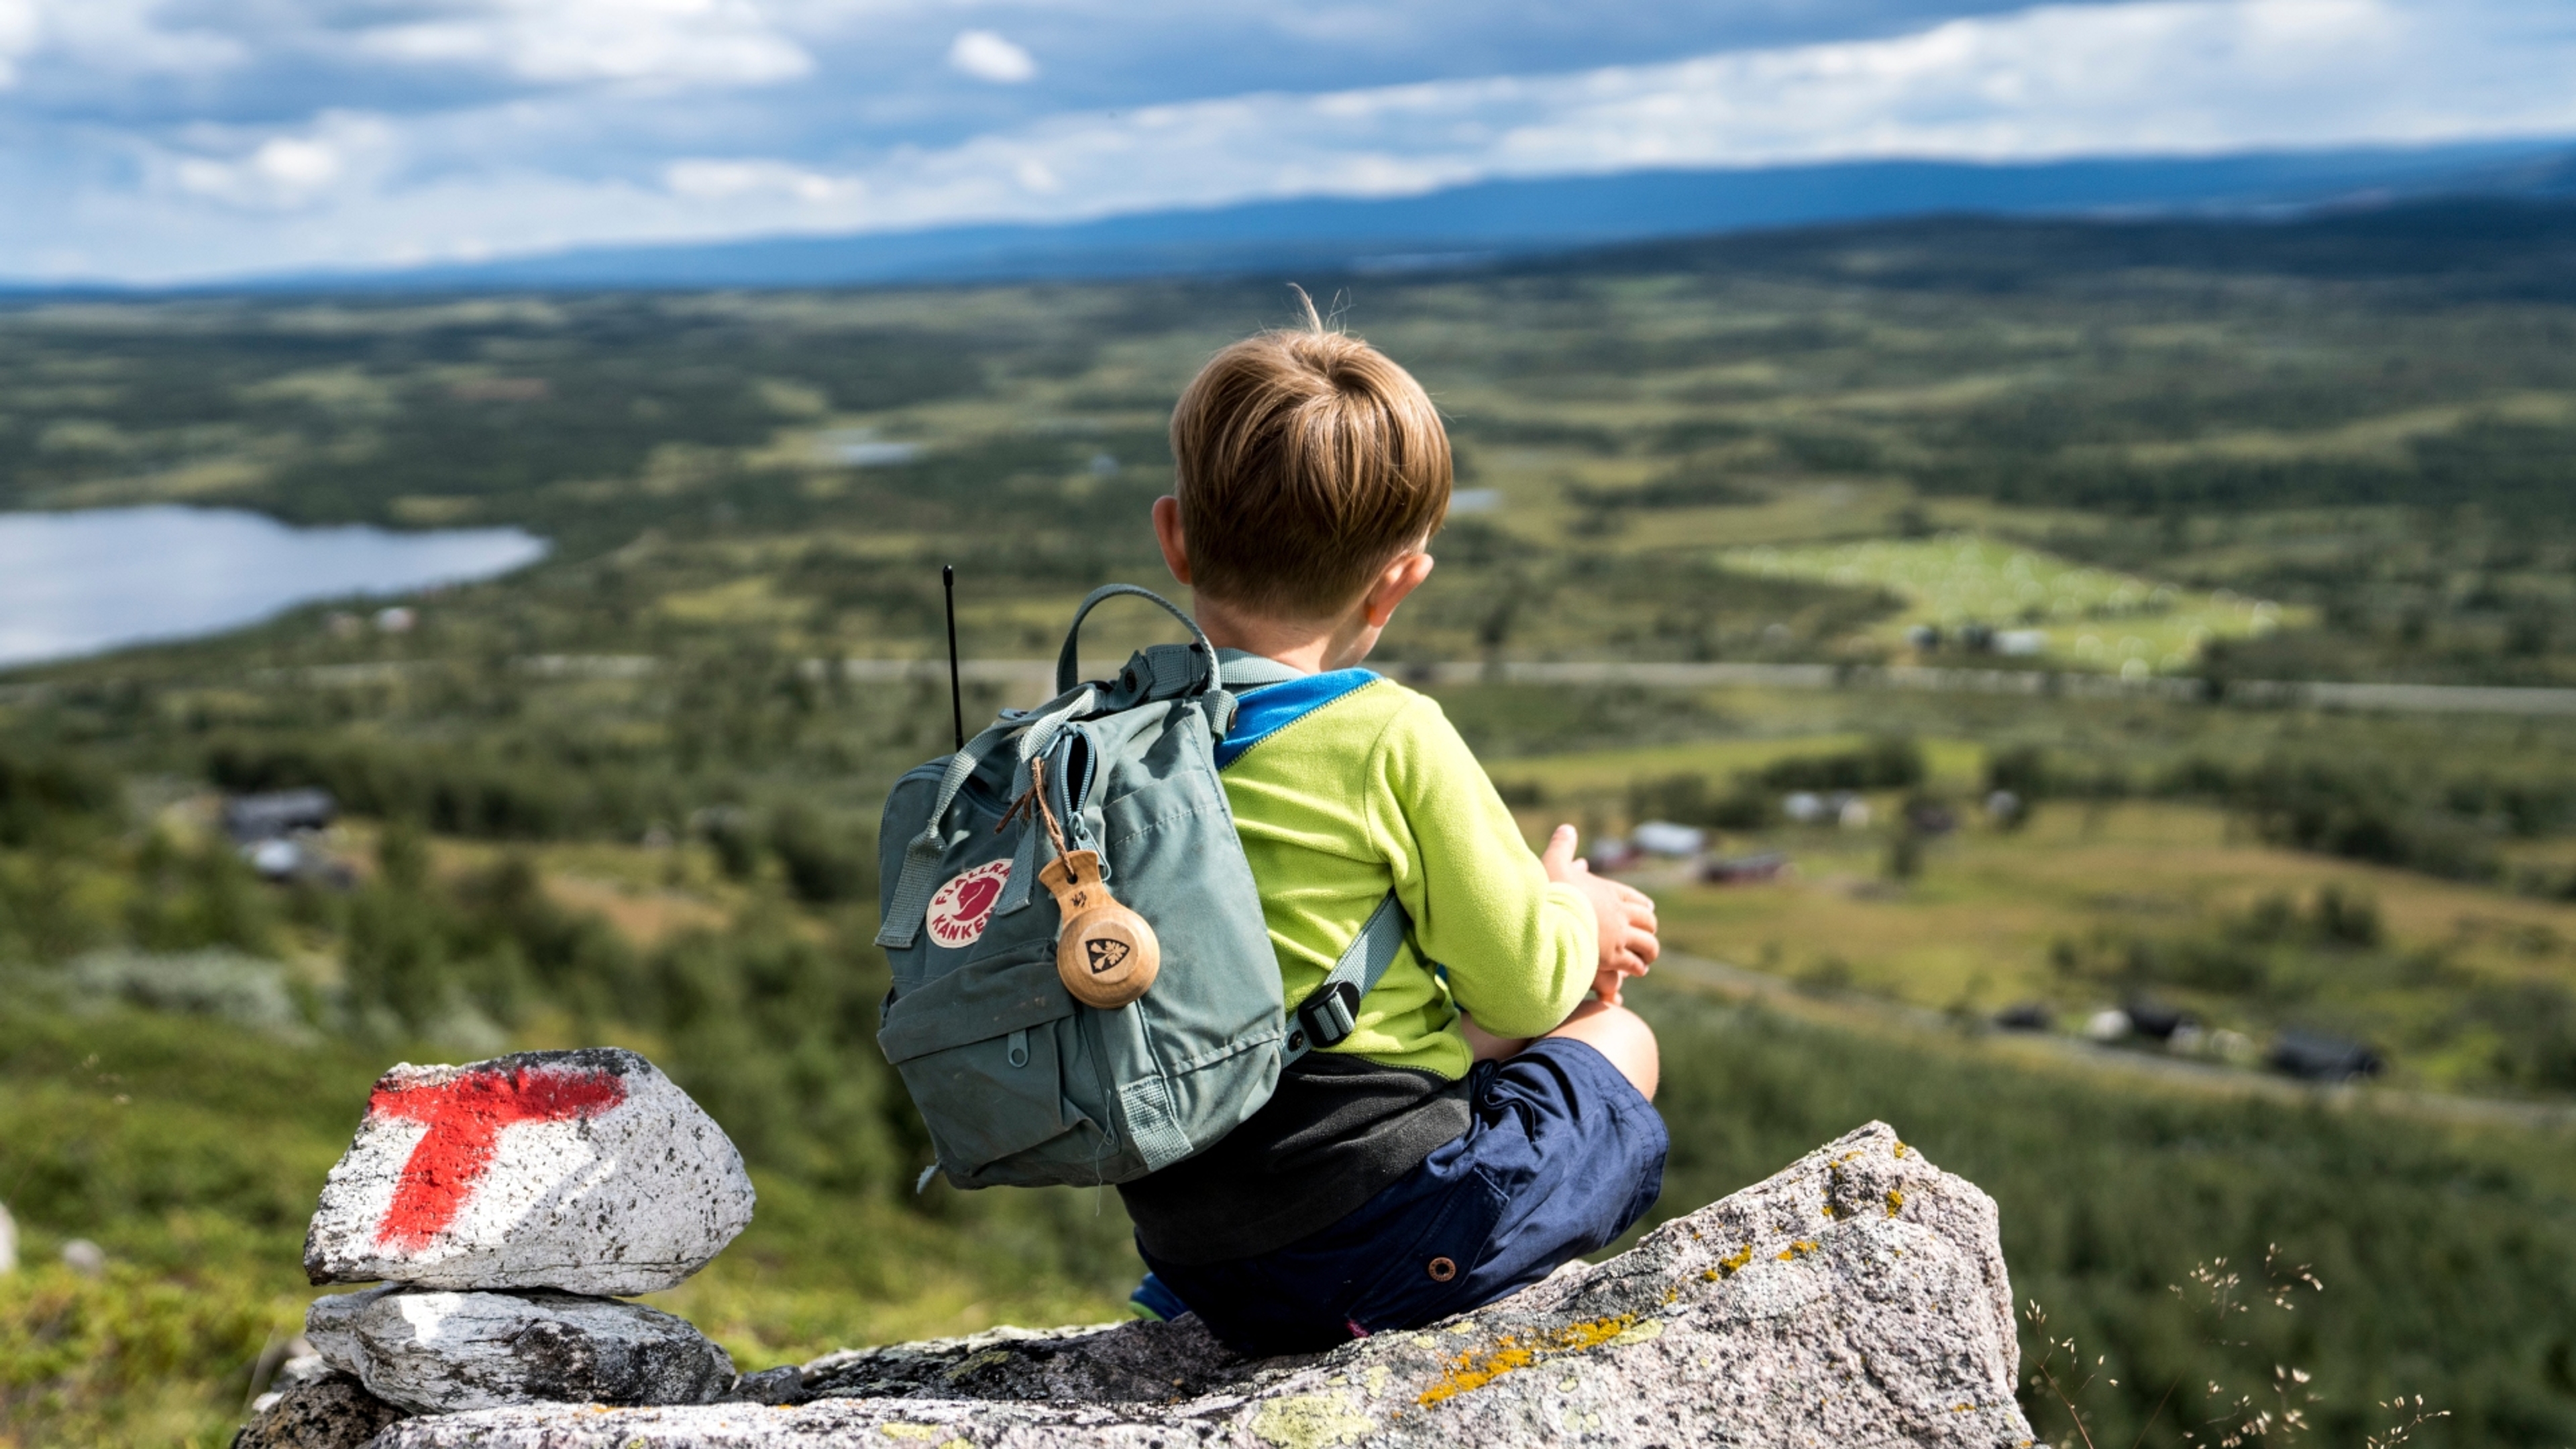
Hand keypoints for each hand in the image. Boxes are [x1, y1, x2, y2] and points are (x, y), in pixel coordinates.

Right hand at [1539, 825, 1658, 1004]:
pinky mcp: (1614, 956)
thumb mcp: (1555, 862)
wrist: (1551, 918)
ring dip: (1649, 951)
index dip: (1643, 906)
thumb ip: (1562, 846)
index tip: (1647, 910)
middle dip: (1649, 930)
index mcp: (1609, 892)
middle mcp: (1620, 913)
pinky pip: (1635, 964)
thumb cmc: (1551, 891)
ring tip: (1646, 959)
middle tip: (1647, 937)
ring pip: (1648, 944)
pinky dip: (1638, 967)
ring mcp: (1619, 936)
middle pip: (1648, 921)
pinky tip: (1637, 971)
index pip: (1636, 899)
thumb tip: (1567, 828)